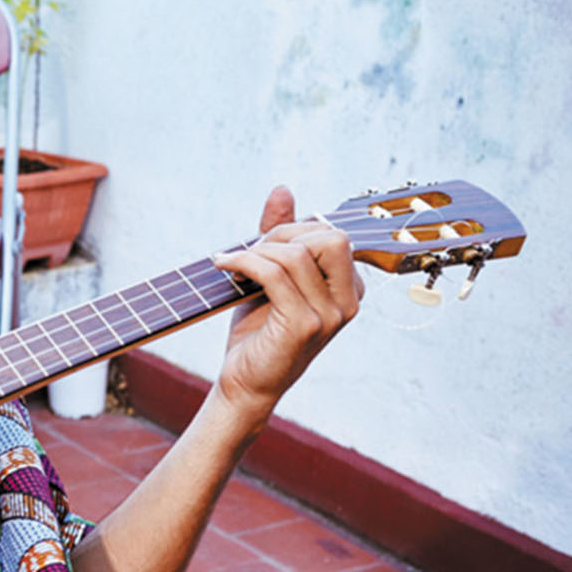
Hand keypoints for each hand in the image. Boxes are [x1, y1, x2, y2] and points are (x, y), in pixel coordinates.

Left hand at [210, 186, 362, 424]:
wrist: (244, 382)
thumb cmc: (259, 331)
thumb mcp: (271, 276)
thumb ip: (280, 235)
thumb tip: (283, 189)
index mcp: (348, 289)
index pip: (333, 235)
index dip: (293, 230)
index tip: (261, 245)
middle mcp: (348, 303)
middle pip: (329, 237)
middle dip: (283, 234)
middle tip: (250, 252)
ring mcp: (330, 316)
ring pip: (296, 254)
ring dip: (256, 251)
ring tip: (232, 262)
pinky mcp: (303, 325)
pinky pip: (274, 274)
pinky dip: (243, 262)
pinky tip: (222, 265)